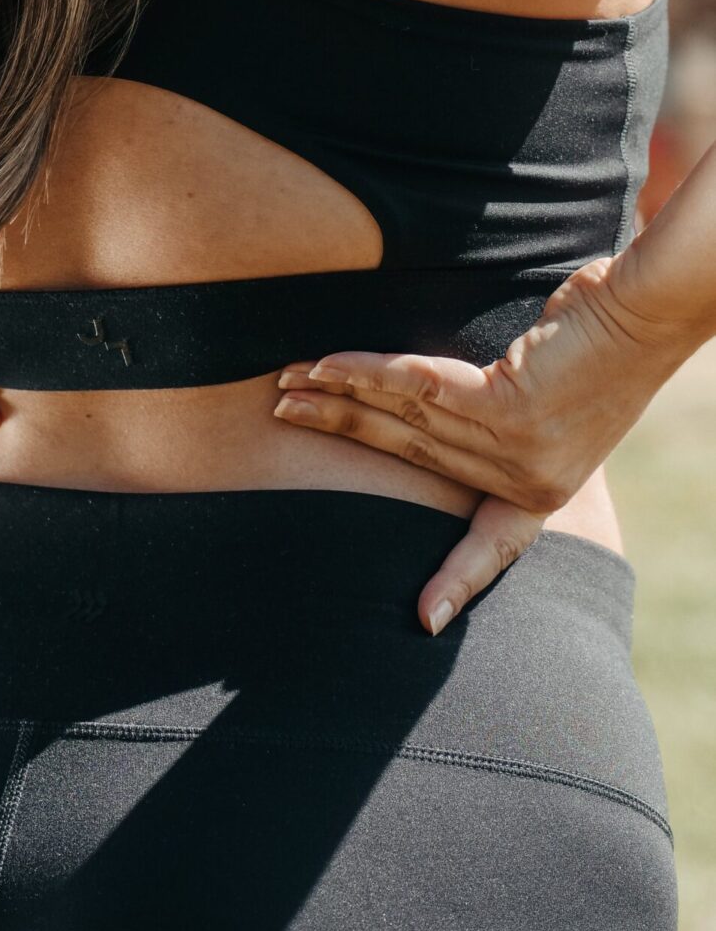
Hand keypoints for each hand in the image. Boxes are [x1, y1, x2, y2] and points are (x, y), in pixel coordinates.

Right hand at [273, 254, 688, 636]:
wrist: (648, 309)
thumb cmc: (607, 336)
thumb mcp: (559, 393)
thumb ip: (509, 410)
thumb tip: (460, 399)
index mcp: (547, 485)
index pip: (496, 542)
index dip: (459, 577)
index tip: (425, 621)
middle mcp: (529, 477)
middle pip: (412, 455)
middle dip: (339, 431)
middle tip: (282, 414)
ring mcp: (517, 447)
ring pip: (405, 420)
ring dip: (336, 399)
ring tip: (286, 386)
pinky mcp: (506, 406)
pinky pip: (416, 389)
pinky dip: (364, 373)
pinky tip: (326, 366)